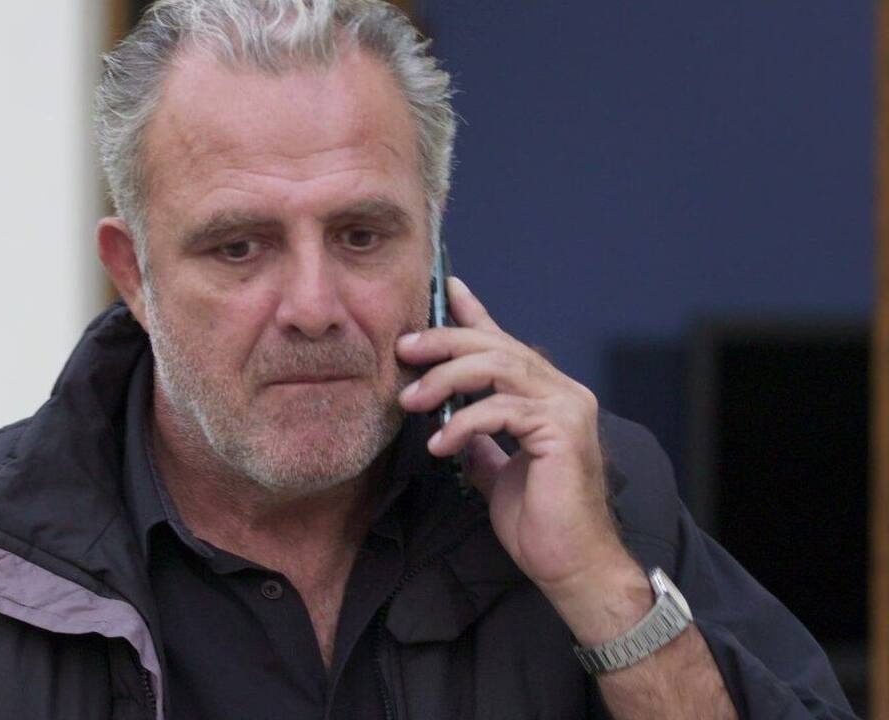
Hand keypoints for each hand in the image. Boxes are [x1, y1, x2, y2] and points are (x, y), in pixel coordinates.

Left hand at [396, 277, 639, 615]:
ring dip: (446, 378)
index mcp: (548, 396)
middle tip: (403, 349)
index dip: (475, 312)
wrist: (569, 564)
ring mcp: (567, 407)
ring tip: (410, 400)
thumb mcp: (497, 470)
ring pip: (498, 366)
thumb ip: (480, 440)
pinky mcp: (561, 431)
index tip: (446, 288)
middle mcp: (563, 392)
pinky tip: (439, 443)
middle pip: (496, 345)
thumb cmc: (538, 522)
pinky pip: (501, 409)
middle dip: (444, 341)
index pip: (505, 342)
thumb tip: (451, 423)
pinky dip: (463, 422)